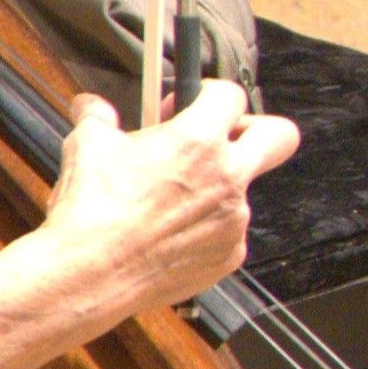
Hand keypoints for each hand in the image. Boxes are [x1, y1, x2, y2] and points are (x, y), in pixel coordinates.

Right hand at [9, 81, 286, 332]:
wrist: (88, 275)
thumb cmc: (90, 213)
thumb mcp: (86, 147)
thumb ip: (97, 117)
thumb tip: (91, 105)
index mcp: (198, 141)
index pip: (231, 95)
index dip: (209, 93)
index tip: (191, 104)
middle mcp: (228, 177)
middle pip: (280, 136)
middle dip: (255, 130)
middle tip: (222, 138)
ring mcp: (234, 218)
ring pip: (241, 191)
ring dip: (213, 188)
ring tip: (167, 200)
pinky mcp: (230, 253)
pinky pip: (228, 231)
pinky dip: (204, 228)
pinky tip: (168, 233)